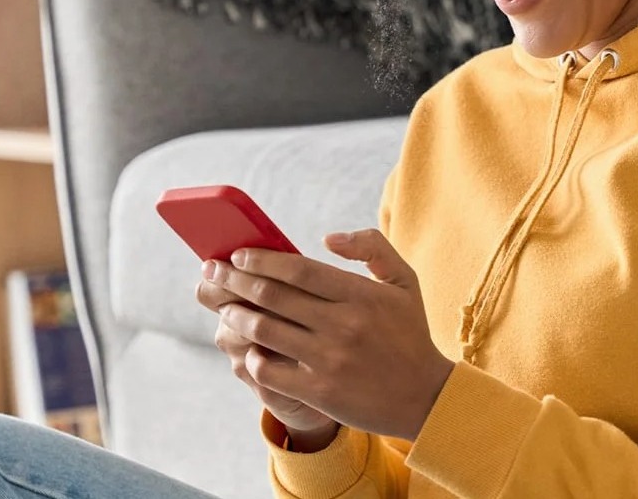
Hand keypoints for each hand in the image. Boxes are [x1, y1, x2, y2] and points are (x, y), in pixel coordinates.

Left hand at [204, 229, 453, 440]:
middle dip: (234, 279)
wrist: (426, 397)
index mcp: (361, 294)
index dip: (261, 259)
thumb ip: (372, 247)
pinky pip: (269, 370)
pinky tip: (246, 347)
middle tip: (212, 271)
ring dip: (236, 315)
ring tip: (225, 306)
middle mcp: (343, 325)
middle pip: (272, 295)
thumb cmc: (409, 333)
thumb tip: (327, 239)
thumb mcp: (404, 281)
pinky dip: (251, 356)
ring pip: (264, 330)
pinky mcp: (320, 391)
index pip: (298, 268)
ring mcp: (329, 360)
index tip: (237, 254)